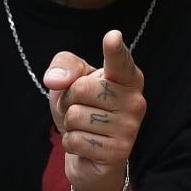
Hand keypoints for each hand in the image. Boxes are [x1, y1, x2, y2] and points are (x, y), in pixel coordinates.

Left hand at [44, 30, 147, 190]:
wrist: (90, 155)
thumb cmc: (84, 109)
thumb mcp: (70, 81)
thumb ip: (64, 66)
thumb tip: (55, 80)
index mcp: (128, 78)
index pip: (120, 61)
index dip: (115, 49)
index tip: (113, 36)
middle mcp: (136, 101)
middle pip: (83, 88)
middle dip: (70, 99)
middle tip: (82, 108)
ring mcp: (130, 128)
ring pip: (76, 116)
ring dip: (70, 124)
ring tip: (85, 128)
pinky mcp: (118, 152)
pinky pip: (76, 140)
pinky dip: (72, 143)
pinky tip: (86, 145)